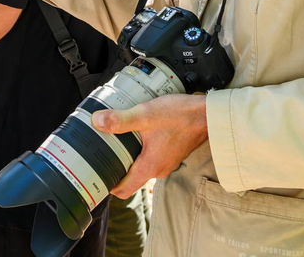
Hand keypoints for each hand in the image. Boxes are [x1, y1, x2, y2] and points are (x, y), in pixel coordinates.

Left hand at [92, 94, 207, 198]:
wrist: (207, 114)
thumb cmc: (180, 116)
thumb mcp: (145, 115)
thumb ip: (120, 120)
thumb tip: (97, 121)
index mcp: (150, 166)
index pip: (125, 189)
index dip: (108, 185)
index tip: (95, 176)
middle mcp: (158, 169)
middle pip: (131, 178)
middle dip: (115, 168)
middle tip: (99, 153)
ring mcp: (166, 162)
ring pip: (141, 166)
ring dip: (128, 157)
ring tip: (115, 140)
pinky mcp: (171, 153)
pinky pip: (151, 157)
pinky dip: (140, 150)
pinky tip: (135, 134)